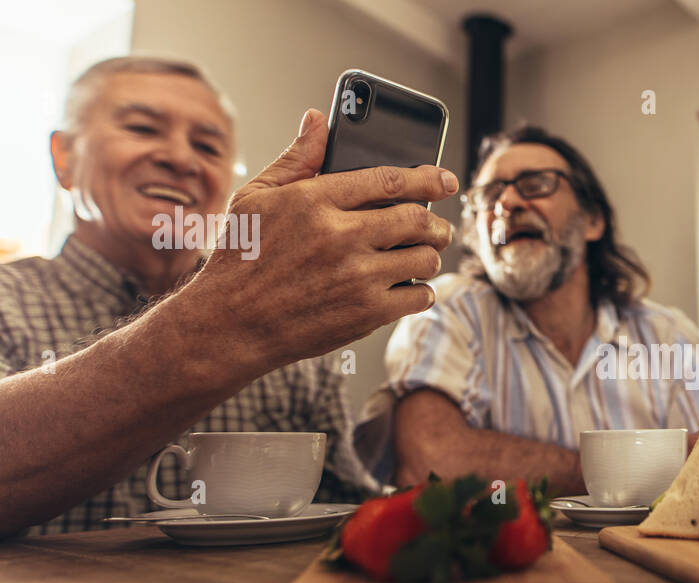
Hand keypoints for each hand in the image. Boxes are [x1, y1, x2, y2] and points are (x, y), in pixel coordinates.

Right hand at [178, 109, 458, 371]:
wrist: (230, 324)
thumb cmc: (240, 258)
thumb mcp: (256, 197)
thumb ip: (296, 159)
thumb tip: (318, 119)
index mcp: (316, 200)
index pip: (389, 179)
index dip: (427, 177)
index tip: (445, 180)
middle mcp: (341, 236)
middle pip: (417, 219)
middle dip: (437, 222)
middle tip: (440, 226)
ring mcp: (357, 276)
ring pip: (424, 258)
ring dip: (431, 255)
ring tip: (423, 256)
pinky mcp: (366, 313)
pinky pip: (418, 297)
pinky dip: (422, 292)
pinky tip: (411, 288)